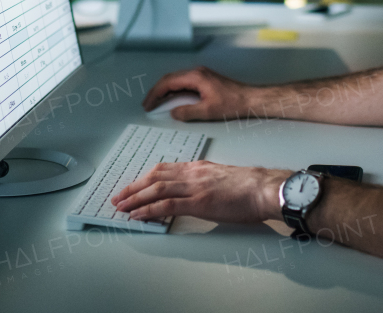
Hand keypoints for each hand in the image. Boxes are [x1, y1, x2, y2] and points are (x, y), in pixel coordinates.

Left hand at [111, 160, 292, 223]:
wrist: (264, 189)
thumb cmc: (249, 187)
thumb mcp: (222, 178)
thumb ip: (205, 182)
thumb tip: (194, 194)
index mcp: (198, 167)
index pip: (163, 169)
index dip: (144, 178)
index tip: (132, 186)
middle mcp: (192, 173)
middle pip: (154, 177)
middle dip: (133, 187)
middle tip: (118, 197)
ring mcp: (194, 187)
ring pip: (156, 189)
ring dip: (135, 198)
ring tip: (121, 207)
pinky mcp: (199, 202)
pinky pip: (167, 205)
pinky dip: (149, 210)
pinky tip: (138, 215)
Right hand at [141, 66, 253, 121]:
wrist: (250, 99)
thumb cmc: (233, 103)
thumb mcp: (208, 111)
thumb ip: (188, 112)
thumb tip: (173, 113)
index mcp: (195, 77)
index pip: (168, 82)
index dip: (155, 94)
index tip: (148, 104)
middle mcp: (196, 72)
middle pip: (170, 79)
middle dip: (156, 91)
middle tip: (147, 104)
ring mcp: (201, 75)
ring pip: (176, 80)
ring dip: (165, 90)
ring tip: (156, 103)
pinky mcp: (204, 79)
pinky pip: (184, 82)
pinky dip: (174, 91)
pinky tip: (172, 100)